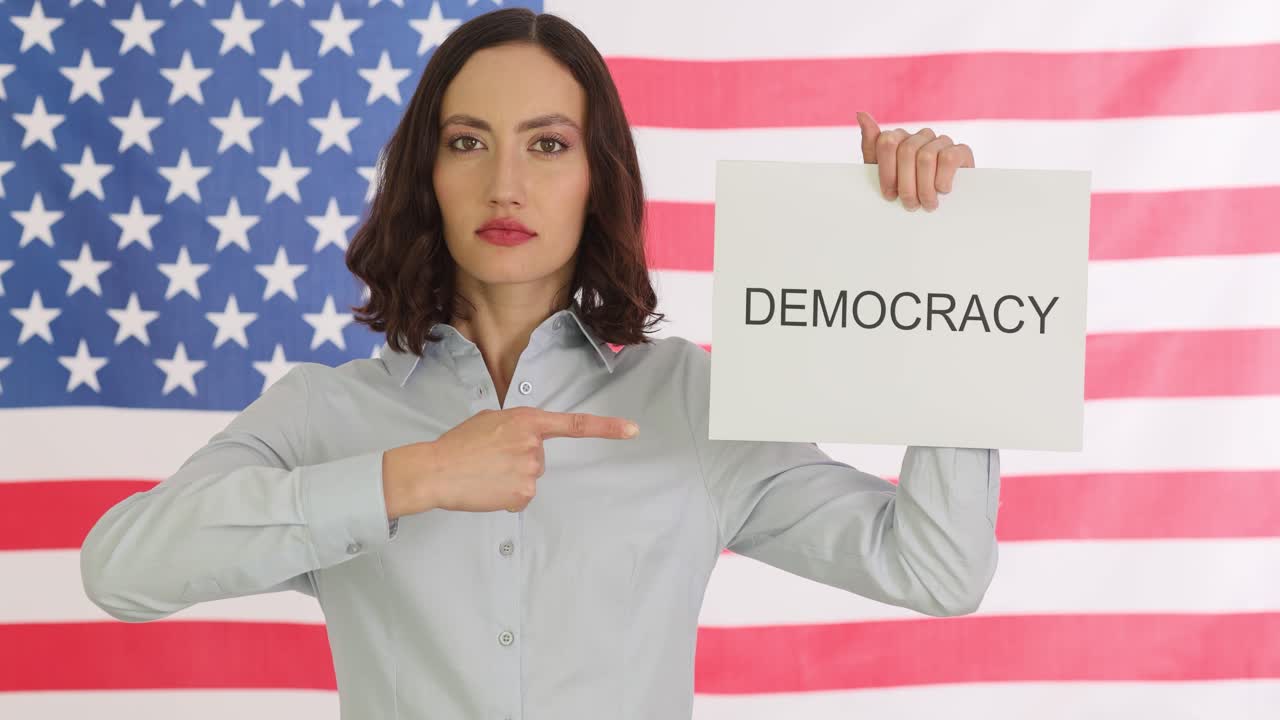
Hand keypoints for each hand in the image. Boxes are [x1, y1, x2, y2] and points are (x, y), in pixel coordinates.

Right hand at [382, 407, 639, 516]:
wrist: (436, 470)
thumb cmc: (458, 444)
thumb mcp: (490, 420)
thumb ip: (516, 427)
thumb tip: (524, 440)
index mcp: (527, 420)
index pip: (575, 424)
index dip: (607, 428)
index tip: (633, 431)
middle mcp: (535, 444)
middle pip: (539, 458)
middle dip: (518, 460)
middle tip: (489, 458)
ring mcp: (531, 470)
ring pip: (529, 478)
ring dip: (510, 478)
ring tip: (484, 472)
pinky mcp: (523, 494)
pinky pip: (520, 497)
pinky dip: (505, 495)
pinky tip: (486, 488)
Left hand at [856, 110, 974, 211]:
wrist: (943, 206)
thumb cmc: (908, 190)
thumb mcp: (884, 175)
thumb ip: (871, 146)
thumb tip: (861, 113)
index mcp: (899, 138)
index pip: (886, 143)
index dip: (887, 172)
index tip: (889, 195)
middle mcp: (920, 135)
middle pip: (906, 151)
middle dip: (906, 185)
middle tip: (910, 205)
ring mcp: (941, 140)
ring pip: (925, 157)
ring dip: (925, 187)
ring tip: (927, 204)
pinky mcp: (962, 150)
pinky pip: (948, 158)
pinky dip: (942, 178)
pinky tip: (943, 190)